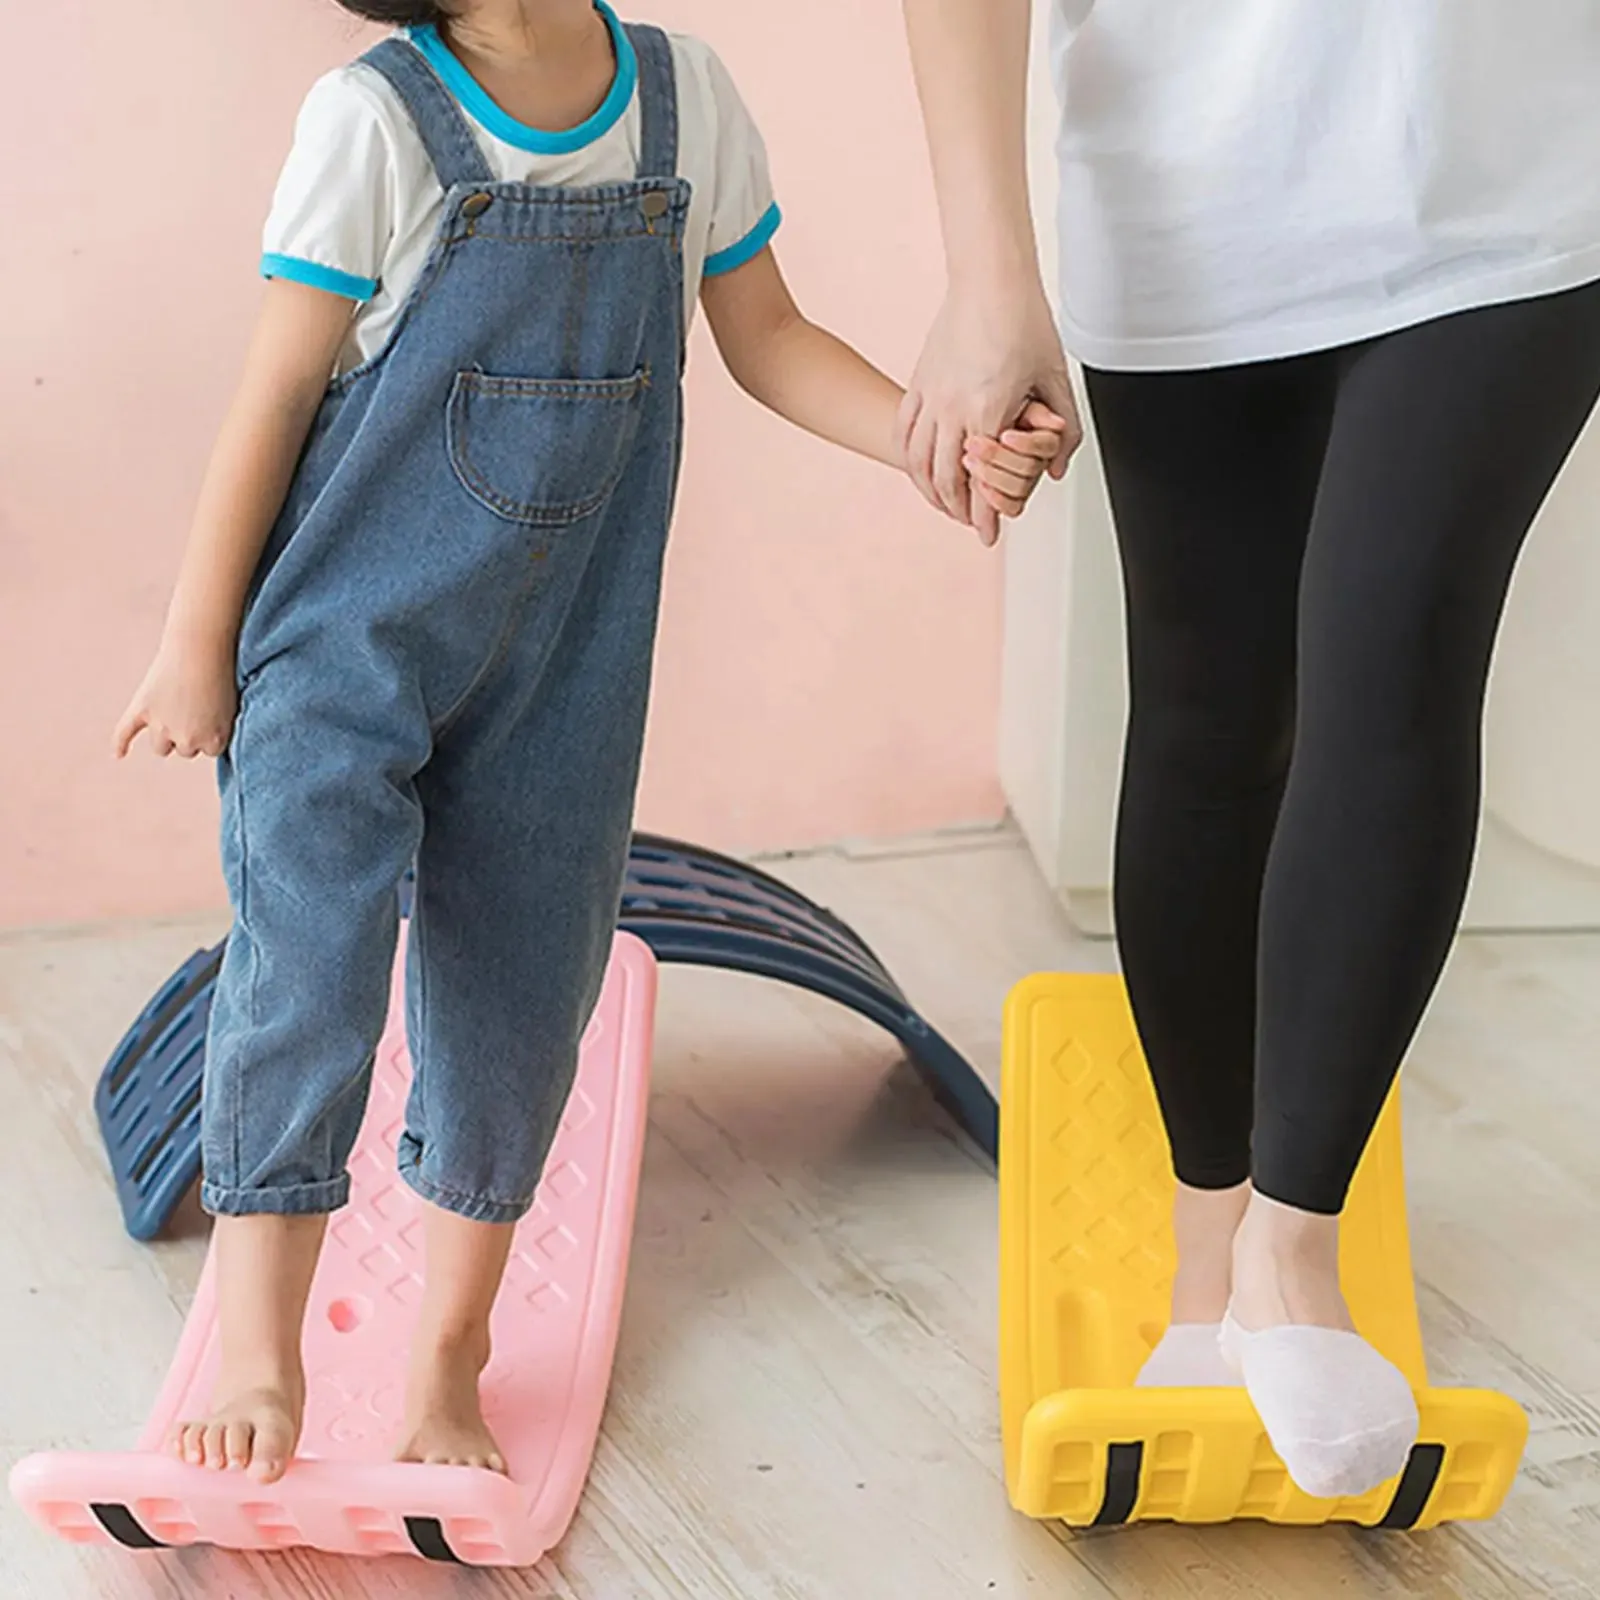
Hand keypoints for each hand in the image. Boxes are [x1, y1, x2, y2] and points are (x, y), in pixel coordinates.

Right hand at [114, 635, 237, 759]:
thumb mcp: (231, 706)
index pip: (208, 750)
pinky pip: (126, 733)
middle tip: (192, 707)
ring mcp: (163, 725)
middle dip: (187, 733)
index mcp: (214, 740)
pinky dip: (121, 743)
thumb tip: (205, 735)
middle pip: (185, 750)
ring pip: (160, 747)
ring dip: (164, 735)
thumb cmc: (222, 670)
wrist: (201, 646)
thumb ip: (217, 726)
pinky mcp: (142, 709)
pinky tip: (119, 754)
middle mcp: (188, 739)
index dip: (208, 733)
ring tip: (171, 711)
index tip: (211, 716)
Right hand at [898, 281, 1082, 545]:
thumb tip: (1058, 468)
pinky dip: (911, 459)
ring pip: (919, 462)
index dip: (984, 515)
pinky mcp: (918, 383)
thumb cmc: (1023, 320)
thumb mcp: (1055, 378)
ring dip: (931, 490)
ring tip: (945, 504)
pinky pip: (905, 433)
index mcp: (987, 412)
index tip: (989, 534)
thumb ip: (1064, 429)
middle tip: (970, 523)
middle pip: (945, 480)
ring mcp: (929, 397)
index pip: (981, 481)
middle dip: (957, 510)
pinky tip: (920, 470)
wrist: (990, 280)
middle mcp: (951, 409)